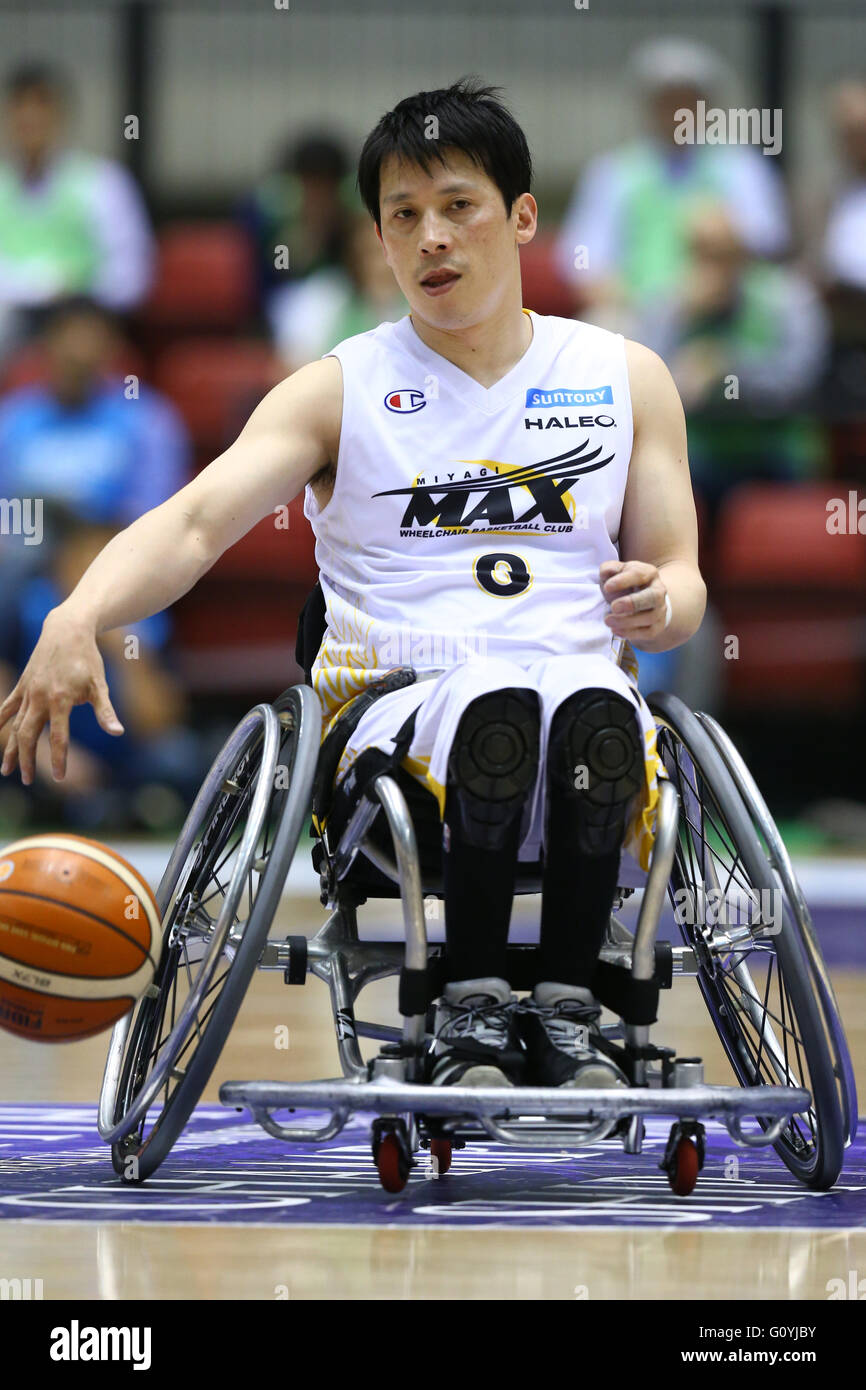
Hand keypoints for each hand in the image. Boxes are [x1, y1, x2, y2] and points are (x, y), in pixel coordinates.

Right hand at [0, 607, 123, 785]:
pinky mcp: (22, 685)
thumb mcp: (100, 685)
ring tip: (7, 770)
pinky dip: (0, 721)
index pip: (58, 737)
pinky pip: (7, 707)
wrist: (67, 630)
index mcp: (61, 700)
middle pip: (28, 735)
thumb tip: (118, 732)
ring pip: (15, 725)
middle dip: (27, 760)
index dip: (59, 760)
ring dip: (11, 748)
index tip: (61, 778)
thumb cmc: (87, 659)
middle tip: (28, 781)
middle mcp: (40, 698)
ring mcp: (28, 691)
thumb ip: (105, 712)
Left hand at [599, 560, 668, 641]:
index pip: (639, 575)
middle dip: (633, 603)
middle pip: (653, 597)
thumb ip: (609, 569)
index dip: (623, 581)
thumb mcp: (616, 572)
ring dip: (627, 621)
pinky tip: (615, 630)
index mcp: (649, 573)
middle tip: (613, 607)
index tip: (607, 587)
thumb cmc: (625, 585)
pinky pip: (648, 632)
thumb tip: (605, 573)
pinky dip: (630, 633)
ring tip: (608, 621)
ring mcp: (660, 609)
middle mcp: (658, 591)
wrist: (641, 601)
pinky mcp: (657, 626)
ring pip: (650, 617)